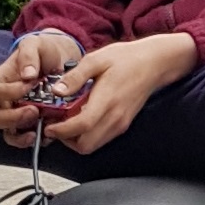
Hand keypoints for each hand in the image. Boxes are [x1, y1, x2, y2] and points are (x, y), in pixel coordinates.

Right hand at [0, 32, 82, 144]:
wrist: (62, 57)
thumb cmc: (44, 50)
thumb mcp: (35, 44)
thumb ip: (28, 54)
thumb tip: (27, 75)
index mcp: (1, 81)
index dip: (10, 92)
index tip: (30, 85)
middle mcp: (5, 101)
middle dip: (14, 118)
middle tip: (34, 111)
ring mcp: (17, 114)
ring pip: (9, 133)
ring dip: (21, 136)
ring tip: (36, 133)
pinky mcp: (32, 123)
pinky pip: (27, 138)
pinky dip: (36, 140)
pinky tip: (47, 137)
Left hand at [38, 34, 197, 155]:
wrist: (155, 63)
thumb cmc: (128, 58)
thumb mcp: (97, 59)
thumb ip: (75, 76)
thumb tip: (56, 90)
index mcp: (107, 100)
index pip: (82, 126)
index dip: (61, 130)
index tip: (48, 126)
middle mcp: (115, 117)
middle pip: (85, 145)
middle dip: (66, 139)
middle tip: (56, 124)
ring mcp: (120, 123)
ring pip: (92, 145)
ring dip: (76, 138)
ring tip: (67, 120)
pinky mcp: (123, 124)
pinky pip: (101, 139)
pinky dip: (87, 135)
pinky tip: (82, 117)